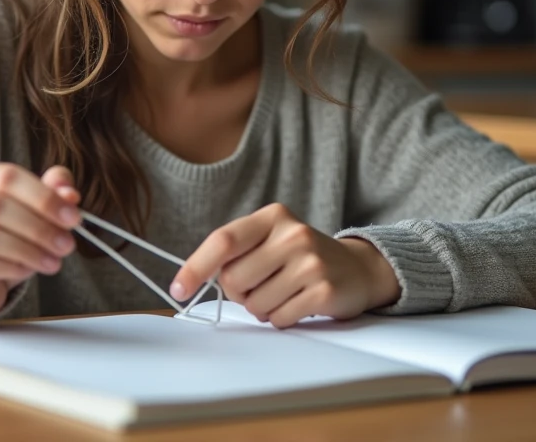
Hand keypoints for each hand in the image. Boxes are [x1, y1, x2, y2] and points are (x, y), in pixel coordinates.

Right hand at [0, 163, 80, 318]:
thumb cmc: (6, 233)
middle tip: (67, 244)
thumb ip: (52, 192)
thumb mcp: (32, 209)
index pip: (7, 176)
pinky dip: (10, 268)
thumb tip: (69, 194)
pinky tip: (27, 271)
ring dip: (28, 250)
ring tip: (53, 262)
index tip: (73, 217)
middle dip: (38, 227)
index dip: (44, 197)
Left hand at [170, 203, 400, 328]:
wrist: (357, 268)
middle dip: (239, 292)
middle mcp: (293, 234)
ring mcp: (310, 262)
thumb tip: (192, 278)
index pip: (224, 241)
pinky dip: (281, 318)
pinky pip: (278, 318)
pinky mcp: (323, 290)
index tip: (178, 289)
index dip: (196, 267)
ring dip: (262, 308)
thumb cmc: (300, 257)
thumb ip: (237, 252)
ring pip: (255, 304)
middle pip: (233, 279)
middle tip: (260, 286)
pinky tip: (299, 303)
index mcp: (273, 217)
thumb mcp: (271, 240)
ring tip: (284, 293)